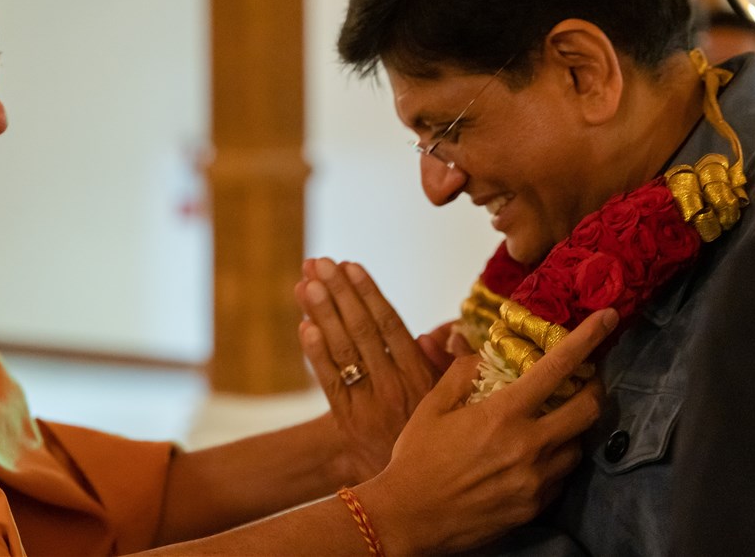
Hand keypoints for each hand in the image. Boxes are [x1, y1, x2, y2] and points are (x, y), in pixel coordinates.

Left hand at [295, 258, 438, 481]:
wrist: (413, 493)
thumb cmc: (435, 436)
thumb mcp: (450, 398)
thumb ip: (444, 363)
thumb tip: (438, 331)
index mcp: (420, 376)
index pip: (390, 326)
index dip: (369, 293)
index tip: (351, 265)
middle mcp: (394, 387)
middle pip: (362, 331)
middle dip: (339, 293)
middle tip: (319, 262)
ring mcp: (368, 405)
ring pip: (343, 352)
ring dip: (322, 314)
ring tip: (307, 282)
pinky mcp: (347, 421)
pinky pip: (330, 383)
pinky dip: (316, 354)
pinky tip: (304, 326)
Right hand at [360, 307, 616, 555]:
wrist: (408, 518)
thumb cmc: (416, 459)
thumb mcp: (431, 407)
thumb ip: (462, 374)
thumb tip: (484, 354)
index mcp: (503, 414)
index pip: (558, 367)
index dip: (587, 338)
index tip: (607, 318)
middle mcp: (529, 447)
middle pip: (589, 410)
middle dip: (593, 390)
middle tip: (583, 382)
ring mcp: (536, 481)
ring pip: (578, 446)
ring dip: (572, 429)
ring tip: (551, 422)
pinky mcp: (535, 508)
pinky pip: (561, 477)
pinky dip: (556, 460)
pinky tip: (533, 457)